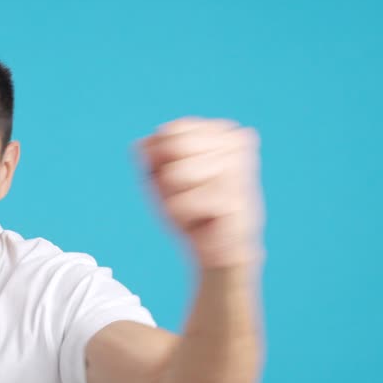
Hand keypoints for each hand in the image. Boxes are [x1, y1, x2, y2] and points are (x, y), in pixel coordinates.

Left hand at [138, 117, 264, 268]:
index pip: (169, 131)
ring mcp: (238, 169)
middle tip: (188, 194)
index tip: (182, 180)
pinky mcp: (233, 198)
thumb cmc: (192, 209)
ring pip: (174, 175)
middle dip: (167, 178)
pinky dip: (181, 218)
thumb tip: (144, 145)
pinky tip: (203, 221)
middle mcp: (236, 141)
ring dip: (174, 199)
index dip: (161, 161)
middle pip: (172, 147)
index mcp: (223, 130)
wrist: (220, 252)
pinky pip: (179, 205)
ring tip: (196, 208)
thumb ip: (151, 152)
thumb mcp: (162, 173)